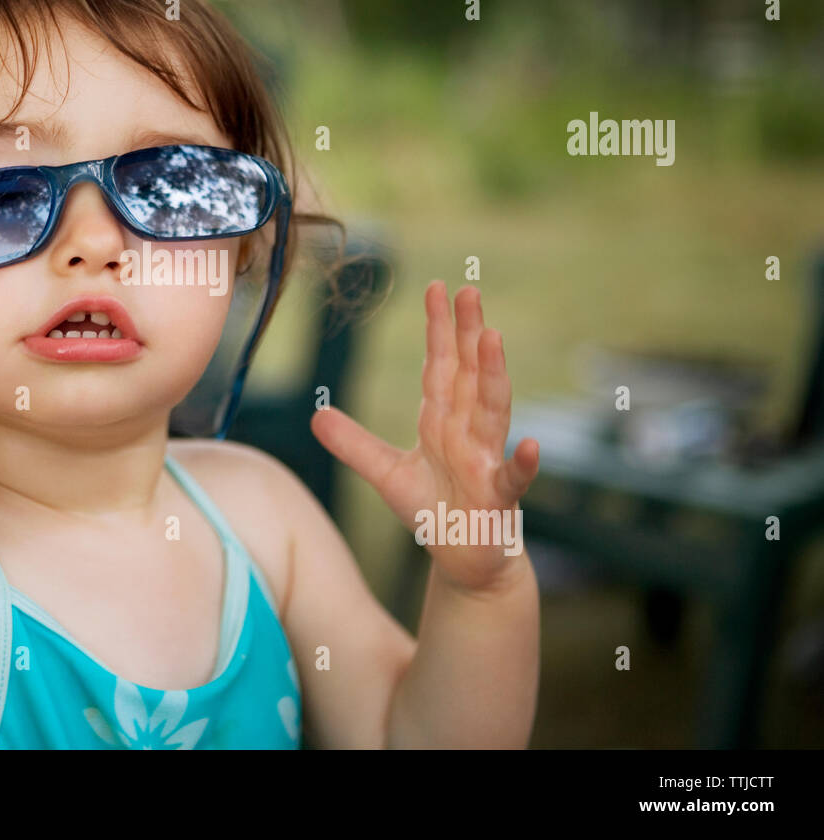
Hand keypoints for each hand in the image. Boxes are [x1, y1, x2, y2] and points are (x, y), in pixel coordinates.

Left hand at [311, 281, 538, 594]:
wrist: (464, 559)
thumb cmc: (433, 511)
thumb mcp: (385, 474)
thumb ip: (354, 444)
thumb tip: (316, 415)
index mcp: (441, 421)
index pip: (440, 366)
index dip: (438, 329)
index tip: (437, 287)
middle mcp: (467, 431)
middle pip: (468, 375)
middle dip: (469, 334)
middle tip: (470, 291)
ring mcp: (487, 460)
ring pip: (492, 411)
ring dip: (493, 376)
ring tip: (493, 338)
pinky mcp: (498, 497)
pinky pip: (513, 478)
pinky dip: (524, 463)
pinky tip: (531, 444)